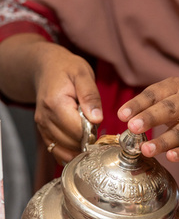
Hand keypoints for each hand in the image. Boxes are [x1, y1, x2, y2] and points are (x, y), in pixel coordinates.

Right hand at [32, 42, 102, 162]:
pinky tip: (78, 143)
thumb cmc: (66, 68)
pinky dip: (70, 151)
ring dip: (80, 145)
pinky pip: (56, 151)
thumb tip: (96, 119)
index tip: (96, 119)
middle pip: (73, 143)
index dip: (92, 130)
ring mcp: (42, 126)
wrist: (45, 67)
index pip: (78, 131)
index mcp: (56, 104)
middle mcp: (45, 118)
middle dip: (87, 138)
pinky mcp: (43, 131)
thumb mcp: (83, 74)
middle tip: (91, 122)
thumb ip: (90, 96)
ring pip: (66, 150)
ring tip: (84, 127)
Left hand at [118, 77, 178, 161]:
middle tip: (133, 127)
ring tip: (146, 149)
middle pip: (169, 109)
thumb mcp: (175, 98)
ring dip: (163, 141)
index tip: (122, 115)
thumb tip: (125, 119)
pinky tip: (171, 157)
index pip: (155, 94)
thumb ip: (153, 106)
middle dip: (150, 118)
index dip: (138, 104)